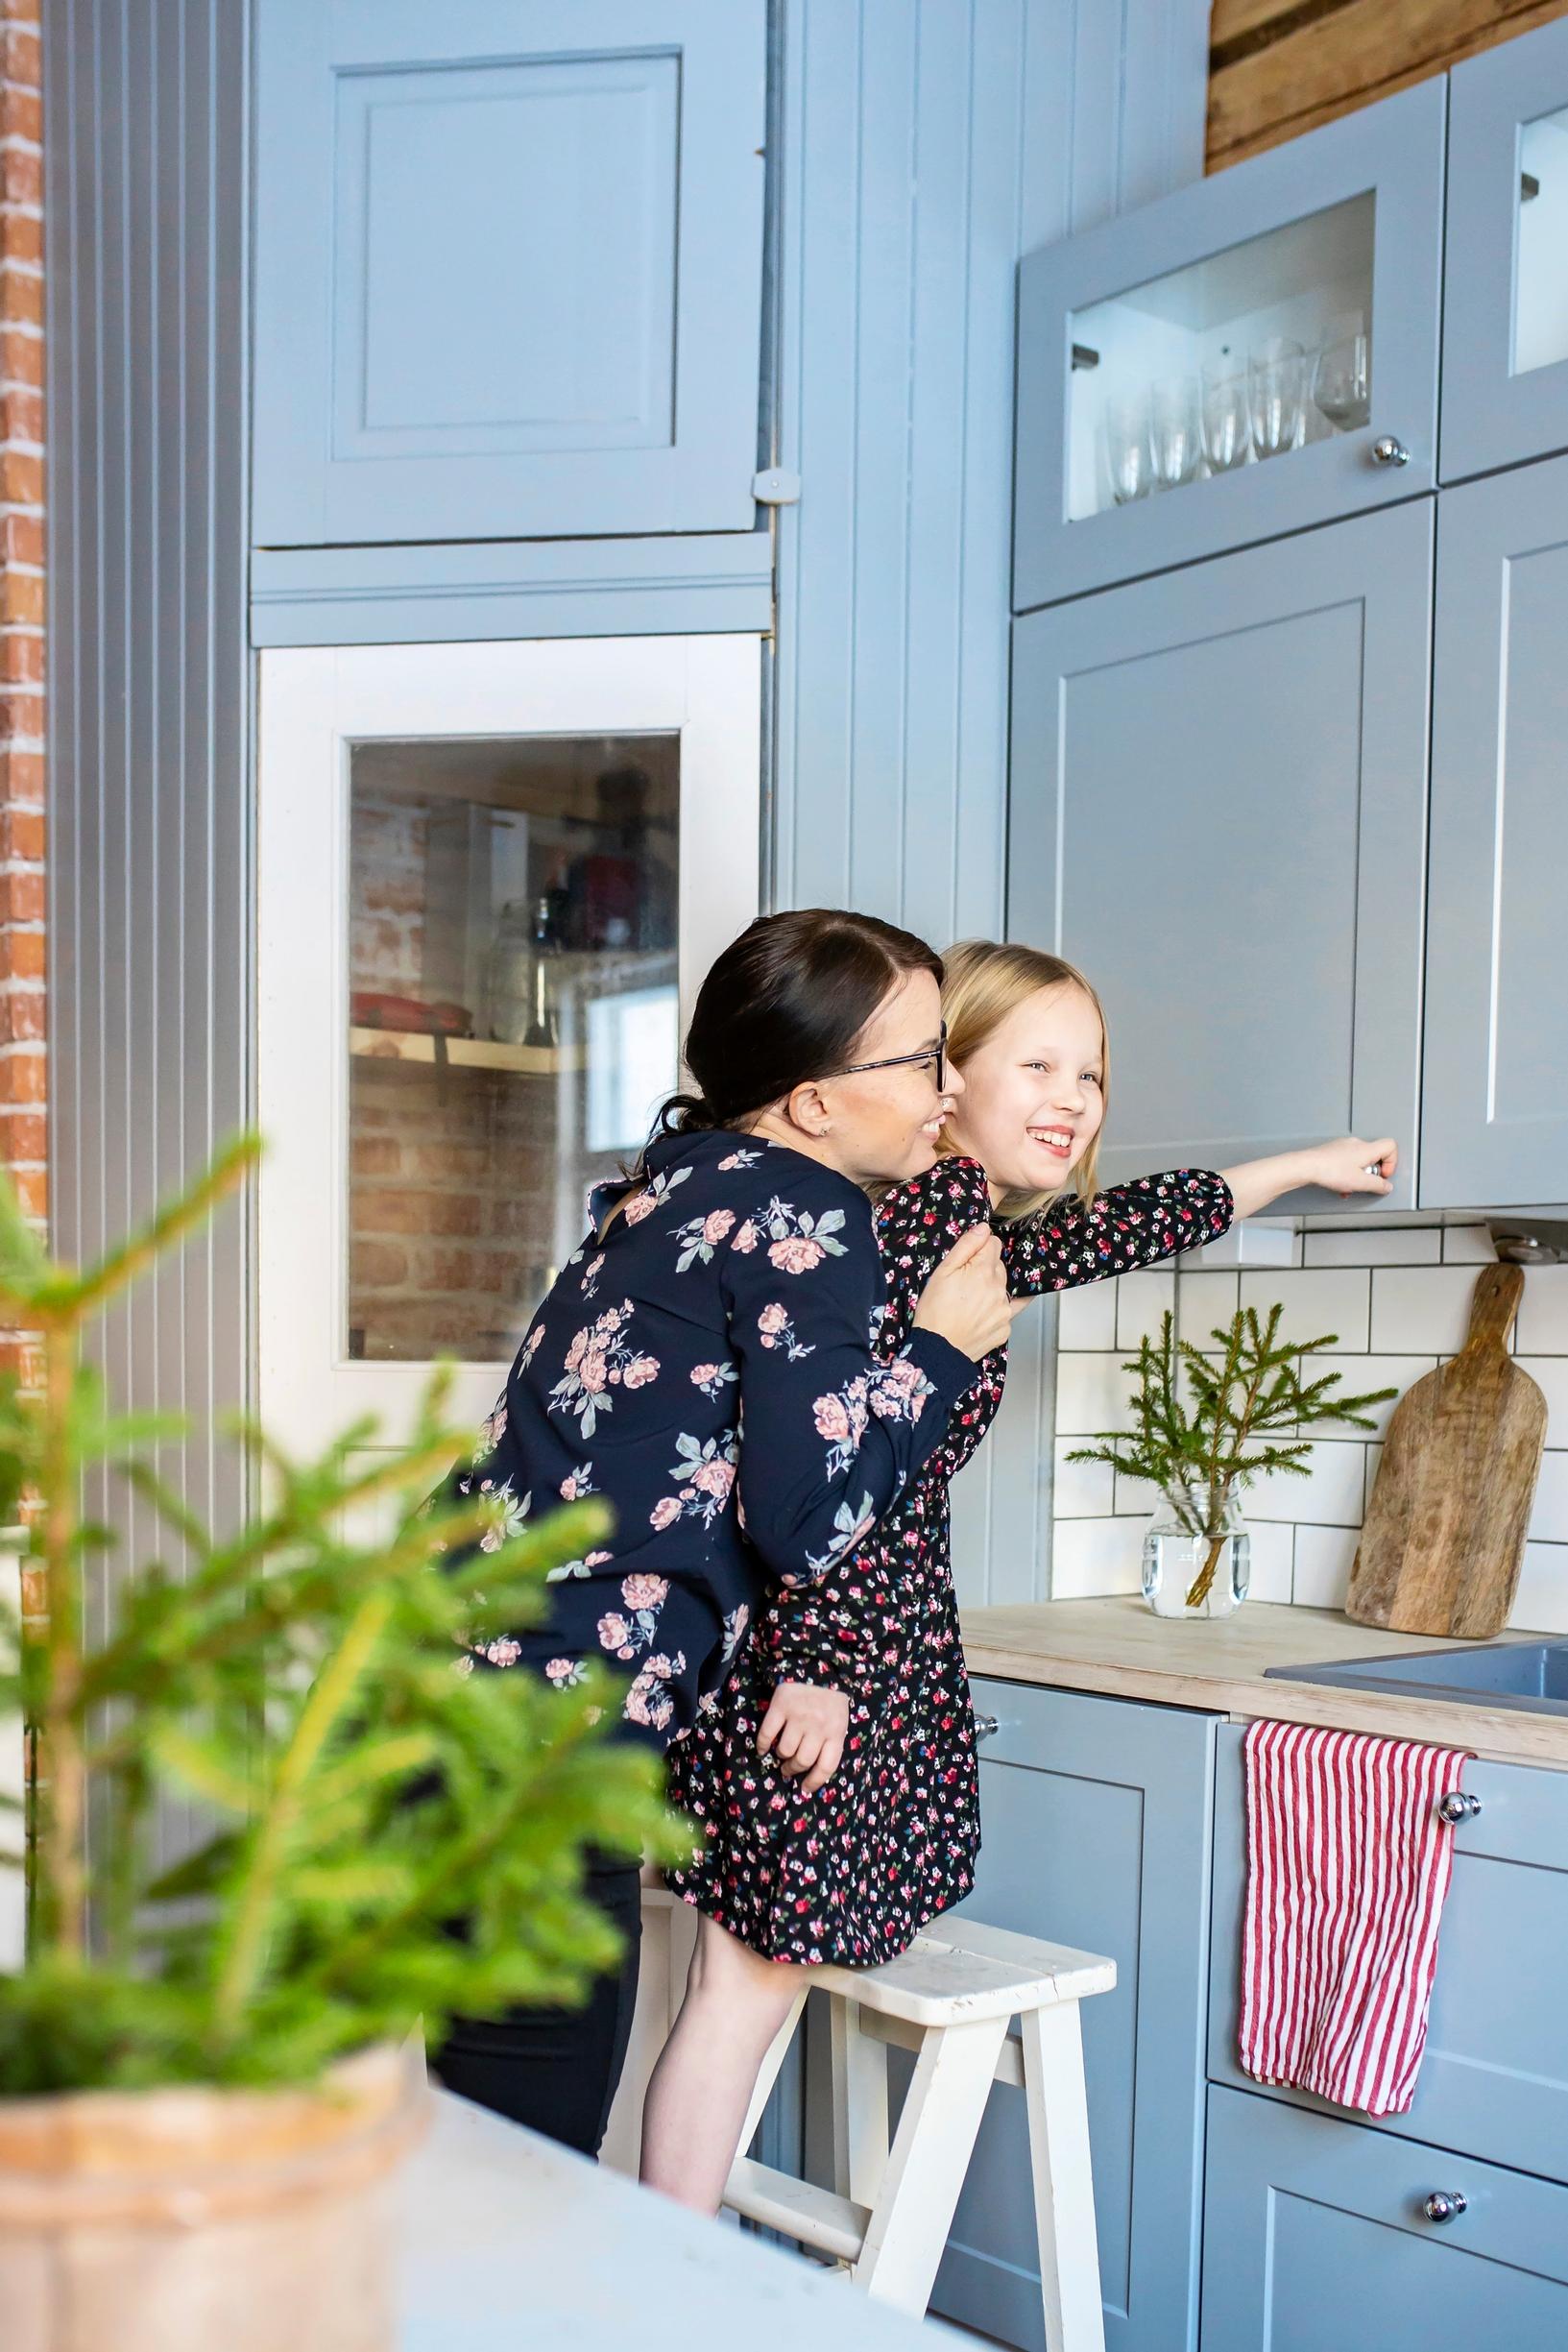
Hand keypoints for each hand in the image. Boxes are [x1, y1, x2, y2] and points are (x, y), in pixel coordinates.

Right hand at [756, 1682, 849, 1795]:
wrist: (818, 1665)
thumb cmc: (830, 1700)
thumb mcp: (838, 1721)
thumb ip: (830, 1743)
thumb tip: (811, 1772)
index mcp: (836, 1731)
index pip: (826, 1766)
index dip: (814, 1781)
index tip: (804, 1788)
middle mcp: (818, 1726)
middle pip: (803, 1760)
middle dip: (793, 1768)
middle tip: (788, 1768)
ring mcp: (798, 1715)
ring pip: (784, 1750)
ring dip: (780, 1756)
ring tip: (781, 1752)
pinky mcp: (780, 1706)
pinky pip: (766, 1734)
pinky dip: (762, 1745)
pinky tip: (762, 1747)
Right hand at [912, 1223, 1021, 1360]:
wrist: (937, 1351)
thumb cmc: (934, 1312)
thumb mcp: (942, 1272)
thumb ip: (966, 1246)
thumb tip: (984, 1229)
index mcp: (983, 1272)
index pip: (994, 1245)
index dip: (979, 1250)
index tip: (967, 1261)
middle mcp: (999, 1290)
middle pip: (999, 1267)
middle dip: (984, 1270)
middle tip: (963, 1285)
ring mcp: (1005, 1311)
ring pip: (1002, 1289)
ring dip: (990, 1291)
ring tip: (968, 1304)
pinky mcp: (1005, 1328)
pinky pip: (1005, 1312)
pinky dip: (994, 1311)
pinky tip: (978, 1317)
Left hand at [1303, 1136, 1397, 1198]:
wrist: (1305, 1167)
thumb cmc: (1329, 1171)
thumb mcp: (1360, 1183)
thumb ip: (1378, 1185)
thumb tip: (1386, 1186)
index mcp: (1366, 1148)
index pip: (1390, 1146)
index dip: (1392, 1163)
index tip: (1383, 1176)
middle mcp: (1356, 1144)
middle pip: (1374, 1156)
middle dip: (1371, 1173)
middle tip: (1364, 1182)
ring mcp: (1343, 1146)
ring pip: (1359, 1161)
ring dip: (1357, 1176)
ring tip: (1348, 1186)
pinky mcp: (1332, 1152)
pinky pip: (1347, 1163)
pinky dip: (1346, 1174)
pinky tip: (1339, 1185)